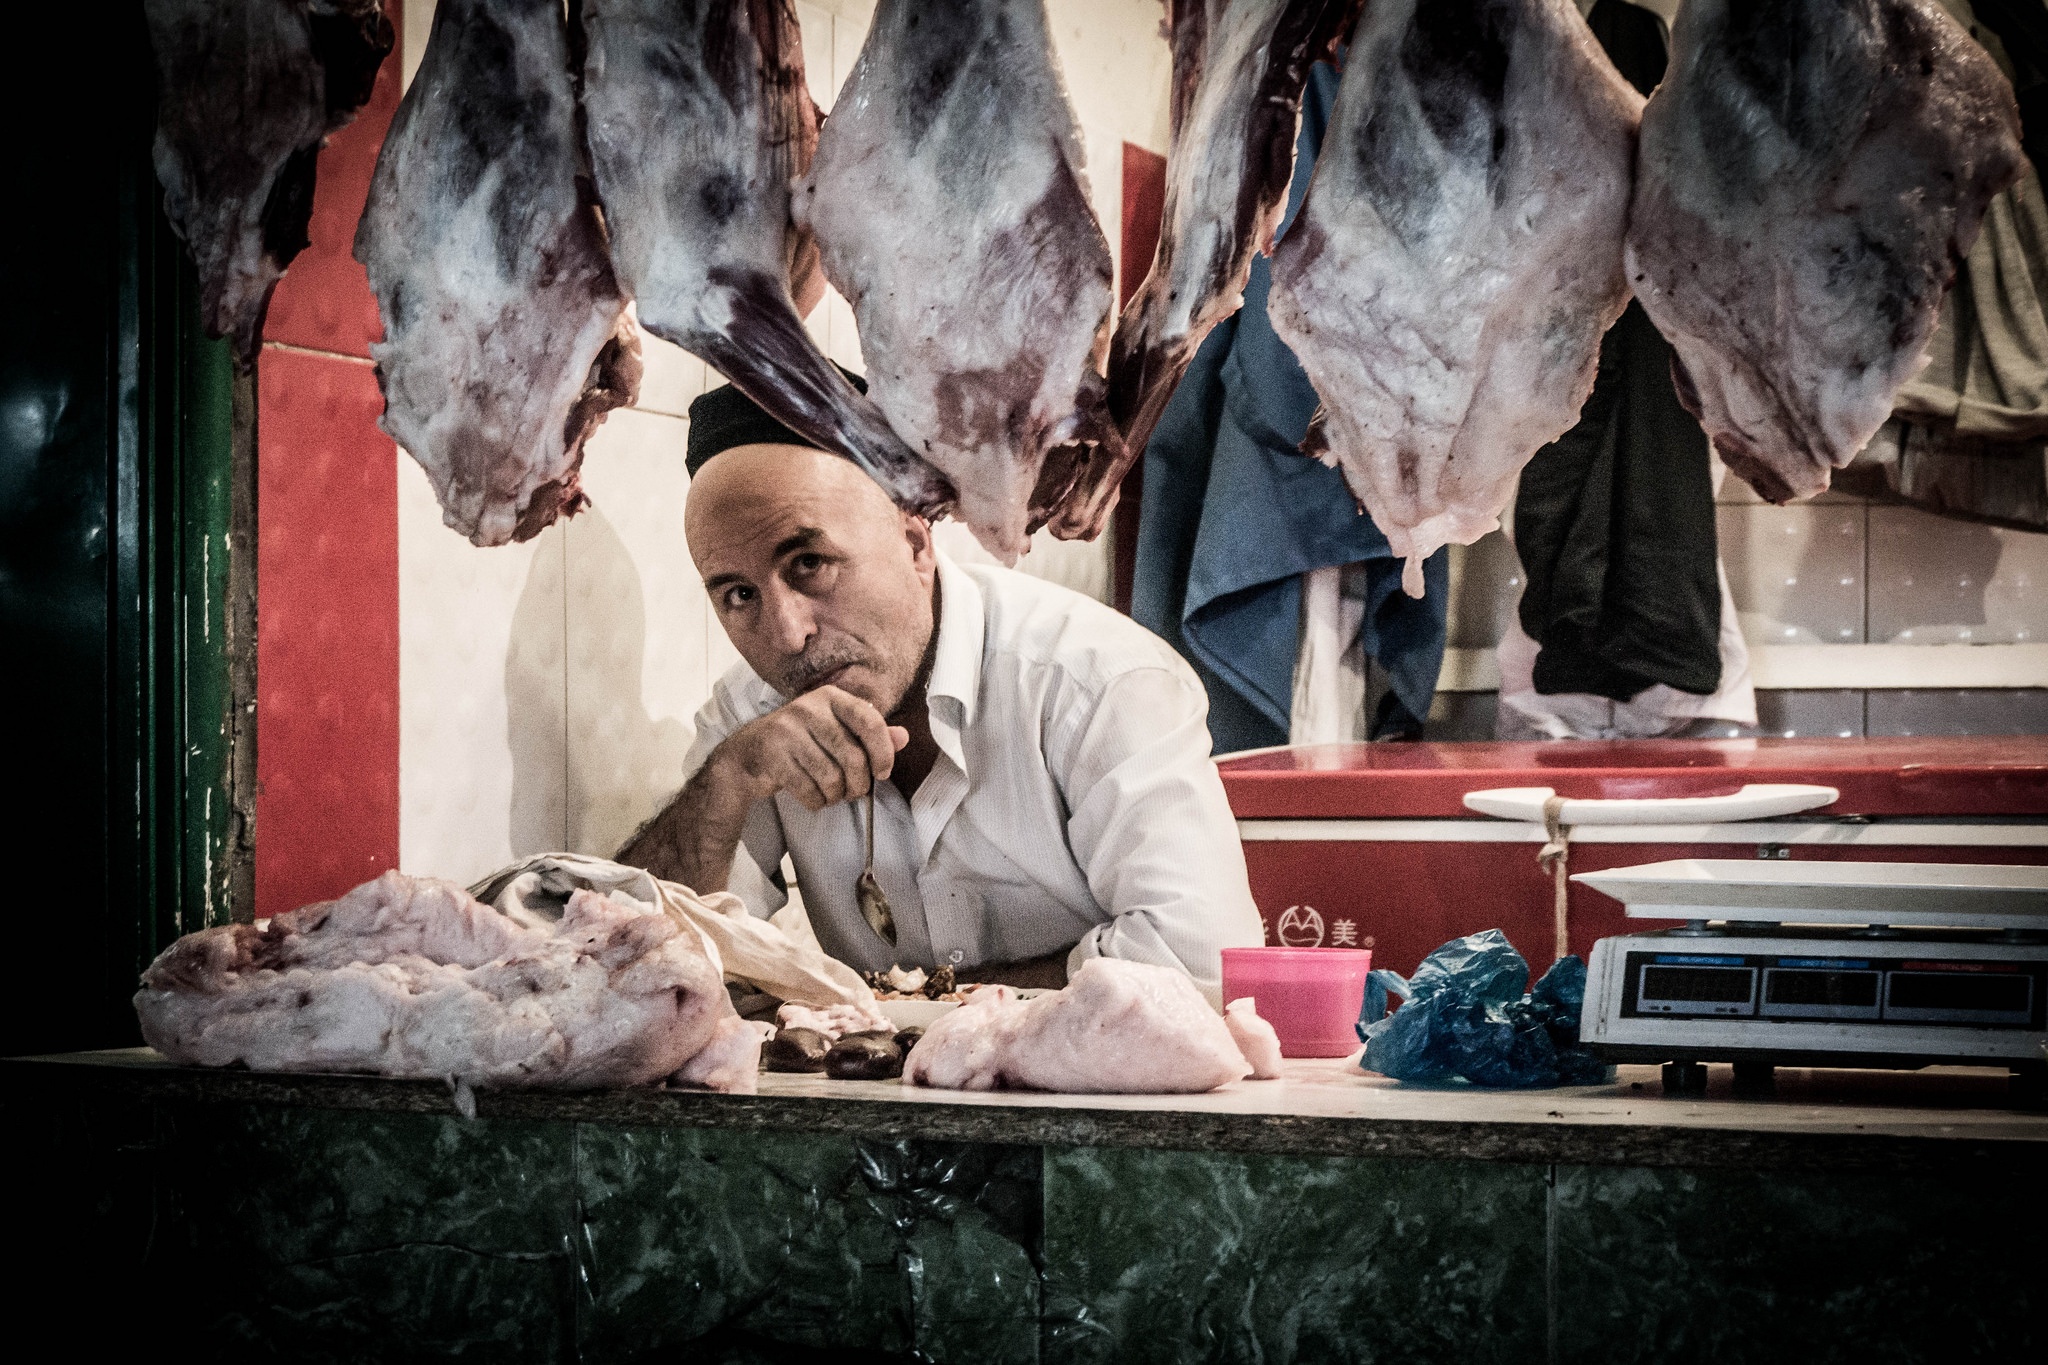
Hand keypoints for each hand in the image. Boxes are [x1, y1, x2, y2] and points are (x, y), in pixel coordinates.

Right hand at [714, 685, 908, 811]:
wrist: (748, 753)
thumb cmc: (801, 742)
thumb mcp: (836, 730)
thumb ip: (870, 733)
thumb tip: (903, 737)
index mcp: (830, 697)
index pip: (870, 721)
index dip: (883, 752)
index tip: (883, 773)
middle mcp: (809, 707)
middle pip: (853, 757)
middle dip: (858, 784)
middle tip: (854, 792)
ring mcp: (788, 730)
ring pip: (831, 777)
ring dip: (836, 795)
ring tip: (831, 794)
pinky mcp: (773, 755)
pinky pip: (809, 790)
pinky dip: (816, 802)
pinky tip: (813, 797)